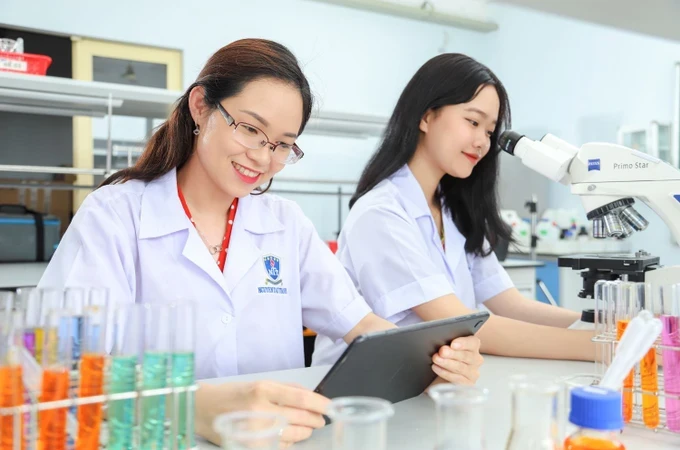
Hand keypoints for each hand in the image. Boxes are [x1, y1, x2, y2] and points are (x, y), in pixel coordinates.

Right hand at [195, 380, 329, 448]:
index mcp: (263, 389)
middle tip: (319, 419)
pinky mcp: (252, 447)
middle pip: (301, 418)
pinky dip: (289, 442)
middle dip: (315, 420)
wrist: (204, 410)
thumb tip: (312, 396)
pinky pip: (281, 447)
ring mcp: (256, 431)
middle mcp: (260, 410)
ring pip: (294, 435)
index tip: (329, 407)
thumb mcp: (260, 383)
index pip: (301, 398)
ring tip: (305, 428)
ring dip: (305, 432)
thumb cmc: (233, 395)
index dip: (320, 404)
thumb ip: (286, 389)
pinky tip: (286, 435)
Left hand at [431, 335, 482, 384]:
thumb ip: (446, 342)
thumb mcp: (447, 345)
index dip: (463, 343)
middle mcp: (476, 359)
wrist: (443, 371)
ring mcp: (473, 372)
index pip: (472, 342)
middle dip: (452, 353)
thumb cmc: (446, 355)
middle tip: (442, 351)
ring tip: (436, 359)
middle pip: (466, 356)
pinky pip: (457, 379)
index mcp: (473, 345)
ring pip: (461, 367)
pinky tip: (436, 368)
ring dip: (447, 363)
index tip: (453, 344)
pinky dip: (445, 373)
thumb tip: (440, 341)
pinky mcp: (468, 383)